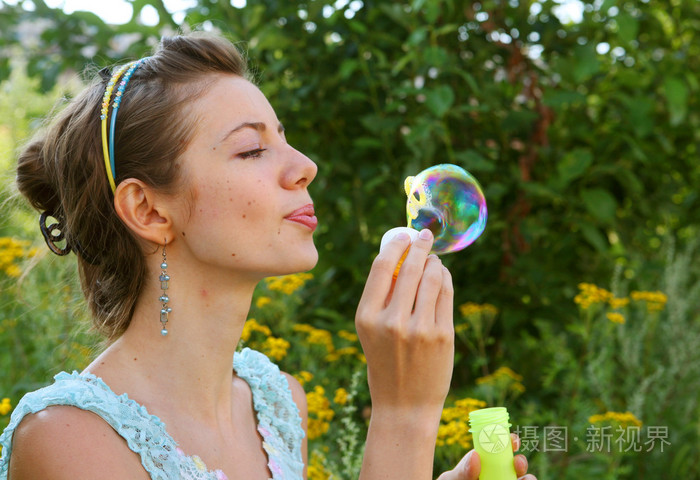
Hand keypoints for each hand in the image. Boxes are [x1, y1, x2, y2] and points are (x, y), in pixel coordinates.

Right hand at [356, 229, 453, 418]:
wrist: (404, 405)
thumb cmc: (386, 363)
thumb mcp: (371, 331)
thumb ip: (382, 297)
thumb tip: (401, 256)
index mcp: (366, 317)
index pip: (382, 267)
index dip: (396, 245)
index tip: (404, 235)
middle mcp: (392, 321)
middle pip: (410, 268)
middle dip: (420, 245)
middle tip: (425, 235)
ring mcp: (420, 329)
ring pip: (432, 278)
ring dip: (435, 262)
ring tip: (434, 259)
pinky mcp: (443, 335)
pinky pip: (446, 294)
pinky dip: (445, 279)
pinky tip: (442, 275)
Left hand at [436, 434, 536, 479]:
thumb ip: (461, 471)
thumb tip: (475, 456)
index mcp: (485, 463)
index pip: (502, 448)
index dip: (511, 441)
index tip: (513, 440)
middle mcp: (498, 474)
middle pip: (517, 466)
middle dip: (521, 462)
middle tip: (517, 462)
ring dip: (528, 478)